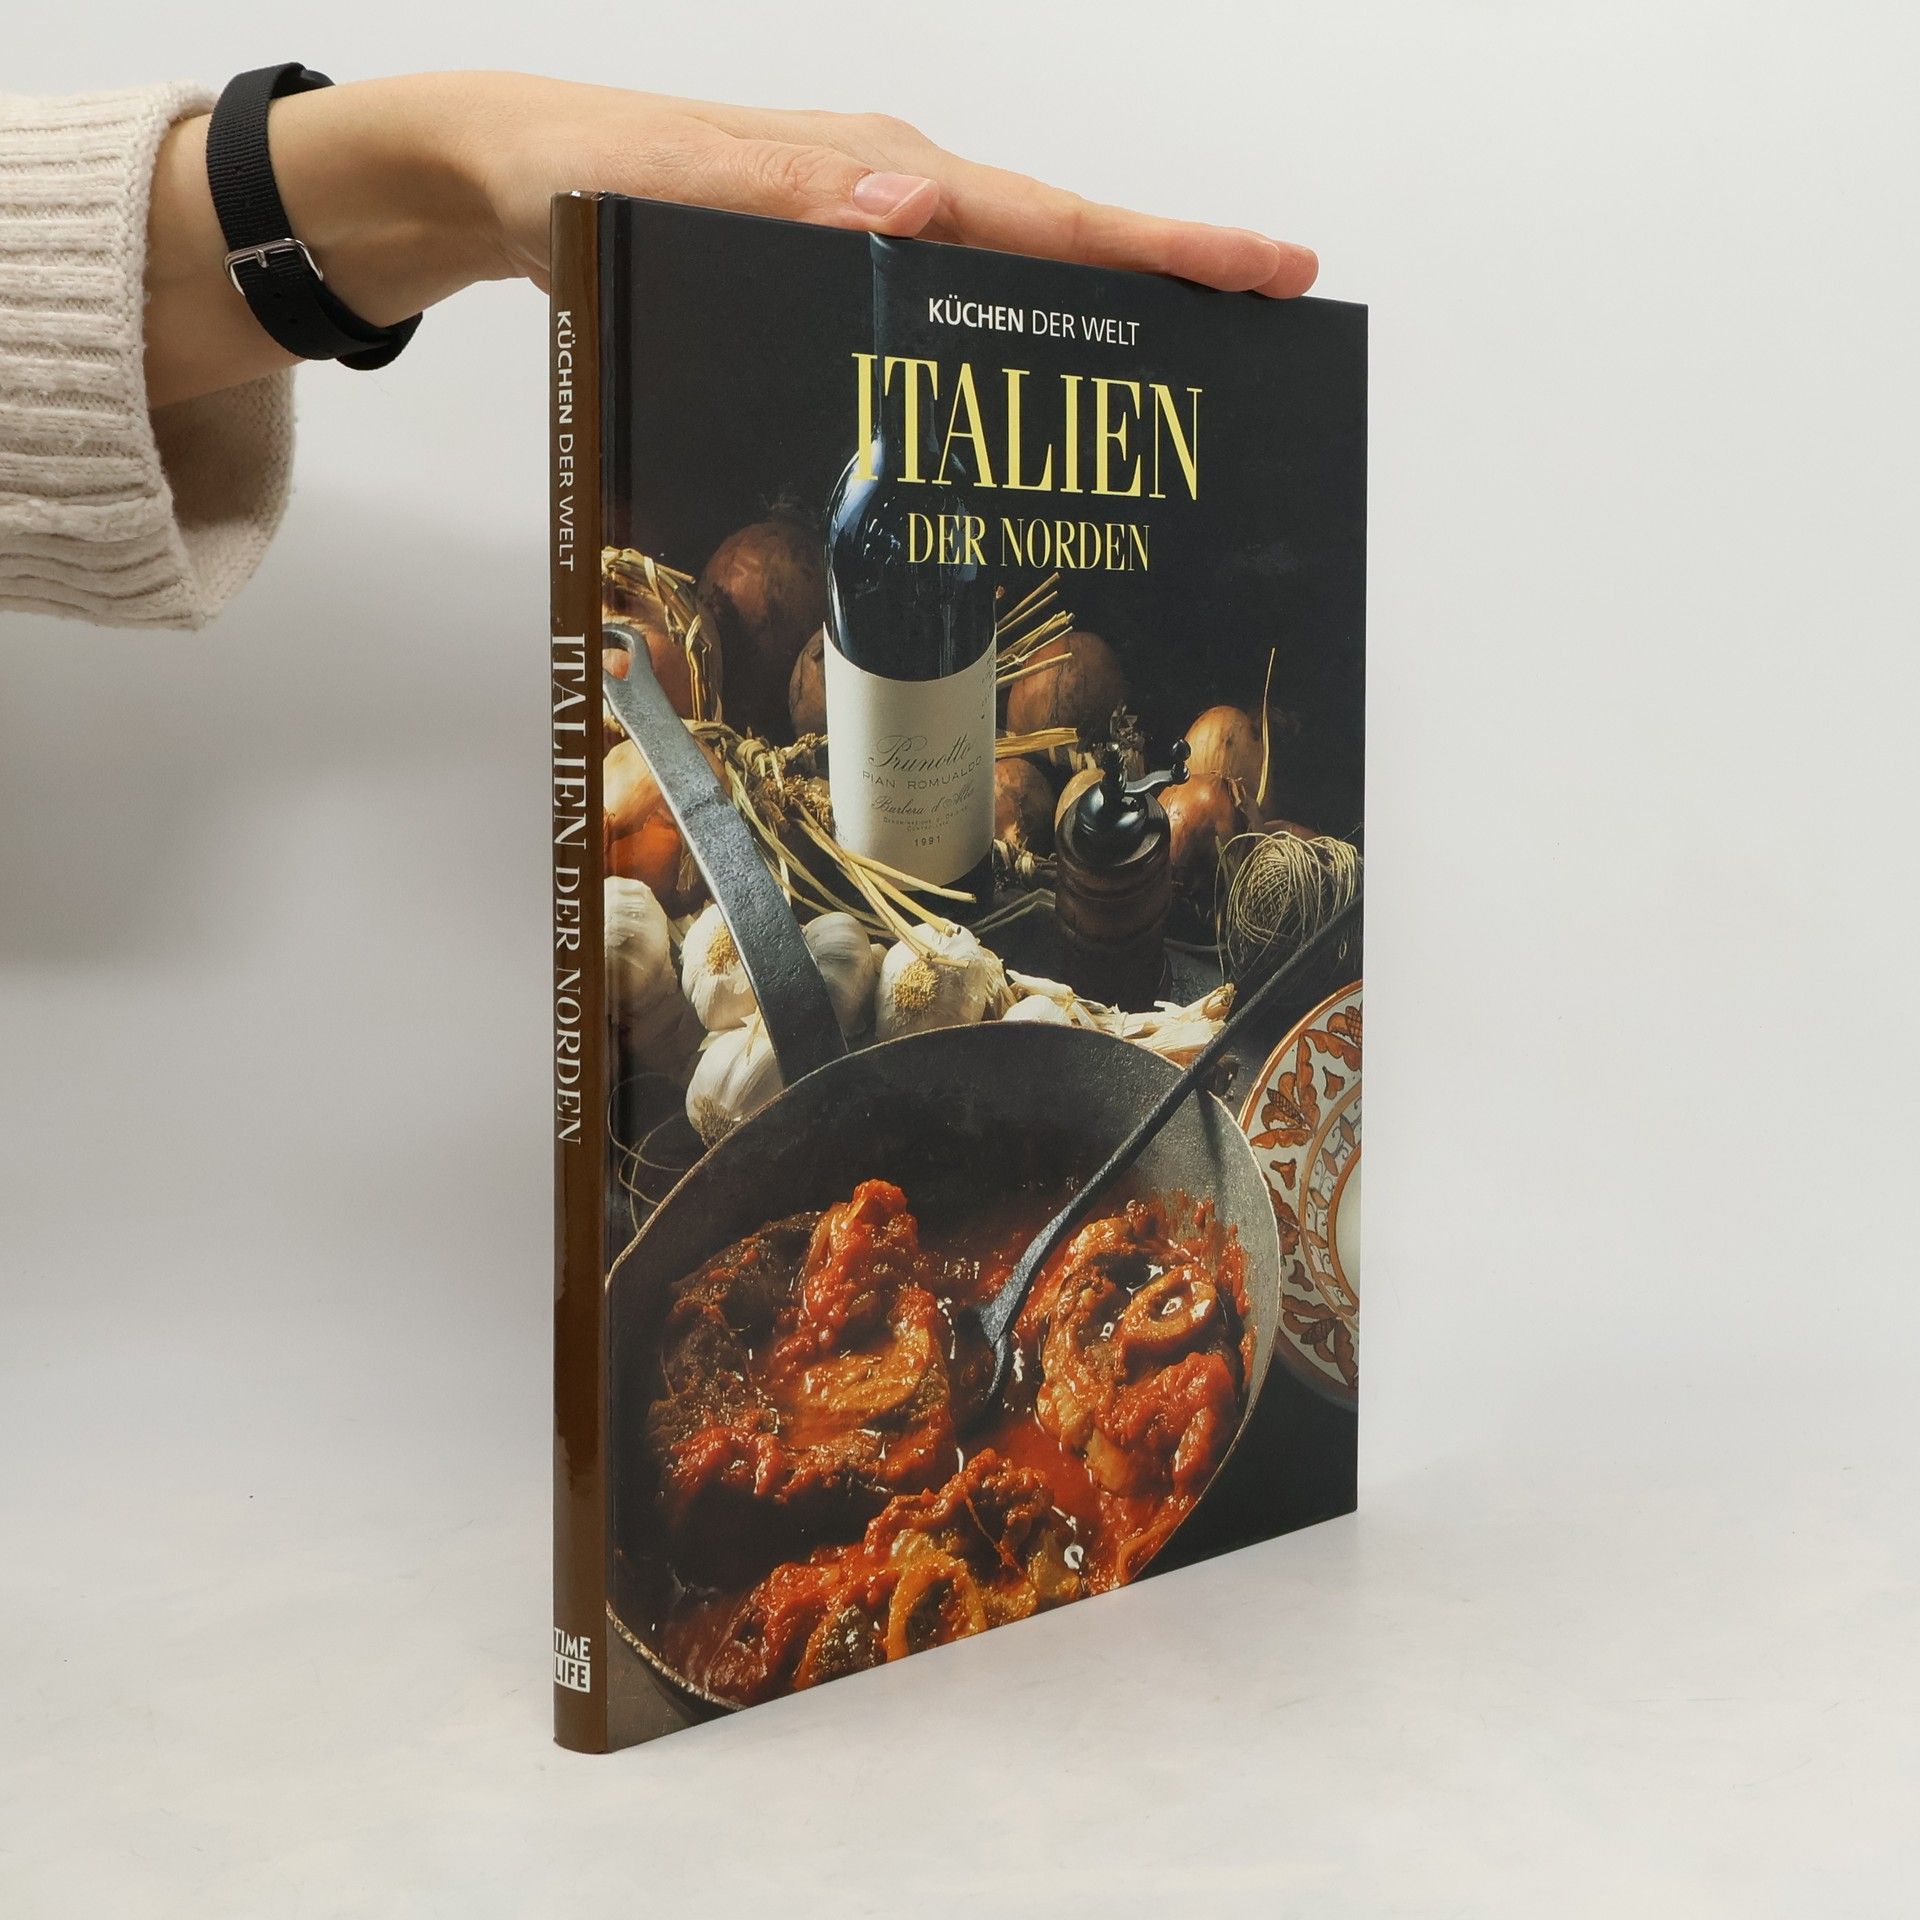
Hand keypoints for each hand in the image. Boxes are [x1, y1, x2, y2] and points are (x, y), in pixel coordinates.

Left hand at [454, 75, 1315, 299]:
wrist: (515, 178)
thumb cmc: (586, 180)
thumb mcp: (674, 191)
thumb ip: (786, 199)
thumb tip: (916, 212)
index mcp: (876, 173)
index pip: (1045, 216)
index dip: (1159, 247)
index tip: (1261, 264)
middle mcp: (892, 191)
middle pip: (1058, 237)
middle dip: (1172, 270)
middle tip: (1275, 302)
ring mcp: (872, 222)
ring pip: (1016, 267)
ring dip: (1104, 302)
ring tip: (1192, 349)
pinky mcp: (841, 256)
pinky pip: (955, 292)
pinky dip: (1015, 324)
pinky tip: (1036, 370)